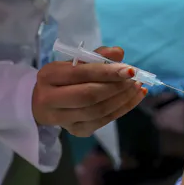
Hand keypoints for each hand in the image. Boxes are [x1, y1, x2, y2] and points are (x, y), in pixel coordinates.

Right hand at [32, 47, 146, 136]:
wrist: (45, 102)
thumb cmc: (64, 77)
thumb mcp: (76, 61)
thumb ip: (98, 55)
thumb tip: (118, 53)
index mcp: (49, 75)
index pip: (80, 74)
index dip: (107, 72)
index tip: (130, 70)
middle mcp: (49, 99)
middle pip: (88, 96)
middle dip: (116, 87)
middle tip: (135, 79)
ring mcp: (61, 119)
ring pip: (97, 111)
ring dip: (122, 99)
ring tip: (137, 87)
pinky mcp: (75, 131)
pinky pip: (102, 121)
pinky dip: (122, 110)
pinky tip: (134, 98)